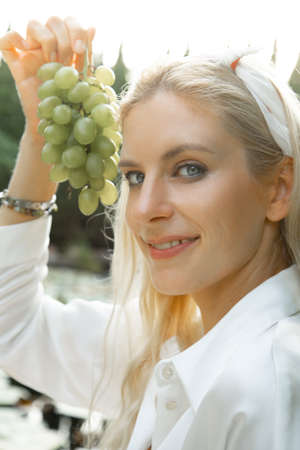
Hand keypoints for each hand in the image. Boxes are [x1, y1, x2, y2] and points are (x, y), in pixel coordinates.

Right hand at [0, 17, 94, 135]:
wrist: (57, 124)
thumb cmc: (73, 103)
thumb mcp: (85, 78)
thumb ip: (87, 54)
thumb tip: (93, 28)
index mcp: (67, 44)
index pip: (71, 21)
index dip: (78, 31)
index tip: (81, 52)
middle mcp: (48, 44)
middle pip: (54, 19)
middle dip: (65, 40)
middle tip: (68, 63)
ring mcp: (31, 53)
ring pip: (33, 23)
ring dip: (47, 40)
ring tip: (53, 63)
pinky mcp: (16, 64)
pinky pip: (6, 41)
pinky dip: (13, 39)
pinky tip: (27, 51)